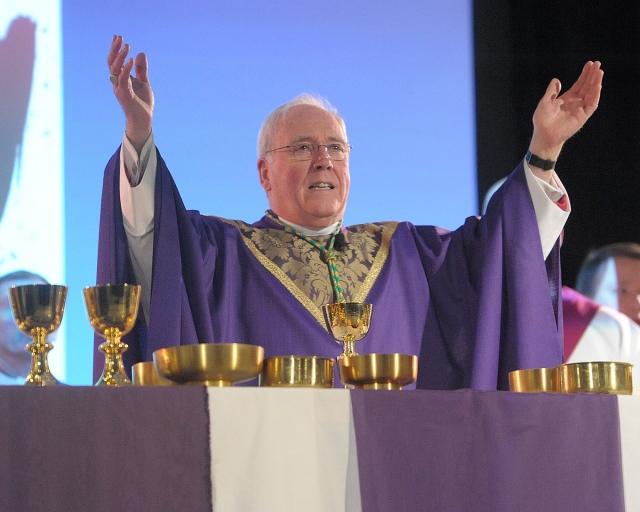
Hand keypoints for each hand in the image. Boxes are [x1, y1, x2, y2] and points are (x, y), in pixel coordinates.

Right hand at [107, 35, 153, 152]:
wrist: (144, 120)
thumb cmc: (142, 103)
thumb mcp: (144, 83)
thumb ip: (142, 70)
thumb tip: (141, 53)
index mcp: (121, 79)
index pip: (115, 61)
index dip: (116, 49)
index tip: (118, 37)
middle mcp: (117, 82)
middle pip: (111, 63)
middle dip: (115, 49)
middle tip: (119, 37)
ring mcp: (120, 89)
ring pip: (115, 70)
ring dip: (120, 57)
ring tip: (126, 46)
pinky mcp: (125, 95)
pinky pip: (123, 80)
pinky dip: (126, 69)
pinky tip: (131, 61)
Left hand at [529, 61, 602, 163]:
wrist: (544, 135)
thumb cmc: (542, 121)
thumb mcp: (545, 102)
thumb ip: (551, 91)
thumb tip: (556, 80)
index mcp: (567, 98)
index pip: (579, 84)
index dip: (584, 74)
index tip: (589, 64)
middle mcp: (575, 103)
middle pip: (586, 86)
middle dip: (592, 75)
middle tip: (597, 64)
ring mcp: (580, 109)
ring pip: (591, 94)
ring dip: (596, 83)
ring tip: (600, 72)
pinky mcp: (583, 116)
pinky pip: (591, 105)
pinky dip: (595, 96)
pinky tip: (597, 86)